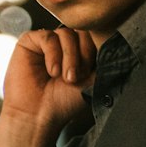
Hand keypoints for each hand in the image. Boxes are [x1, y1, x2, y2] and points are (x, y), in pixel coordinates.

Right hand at [0, 29, 97, 146]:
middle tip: (74, 78)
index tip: (88, 75)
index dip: (94, 52)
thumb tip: (115, 44)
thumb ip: (102, 60)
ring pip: (66, 33)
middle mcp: (64, 43)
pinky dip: (53, 54)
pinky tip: (52, 71)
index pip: (94, 36)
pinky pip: (48, 36)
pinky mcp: (30, 41)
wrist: (38, 115)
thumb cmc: (64, 102)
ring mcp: (47, 41)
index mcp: (80, 51)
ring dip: (69, 56)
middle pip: (82, 31)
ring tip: (64, 77)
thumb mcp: (92, 80)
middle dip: (83, 54)